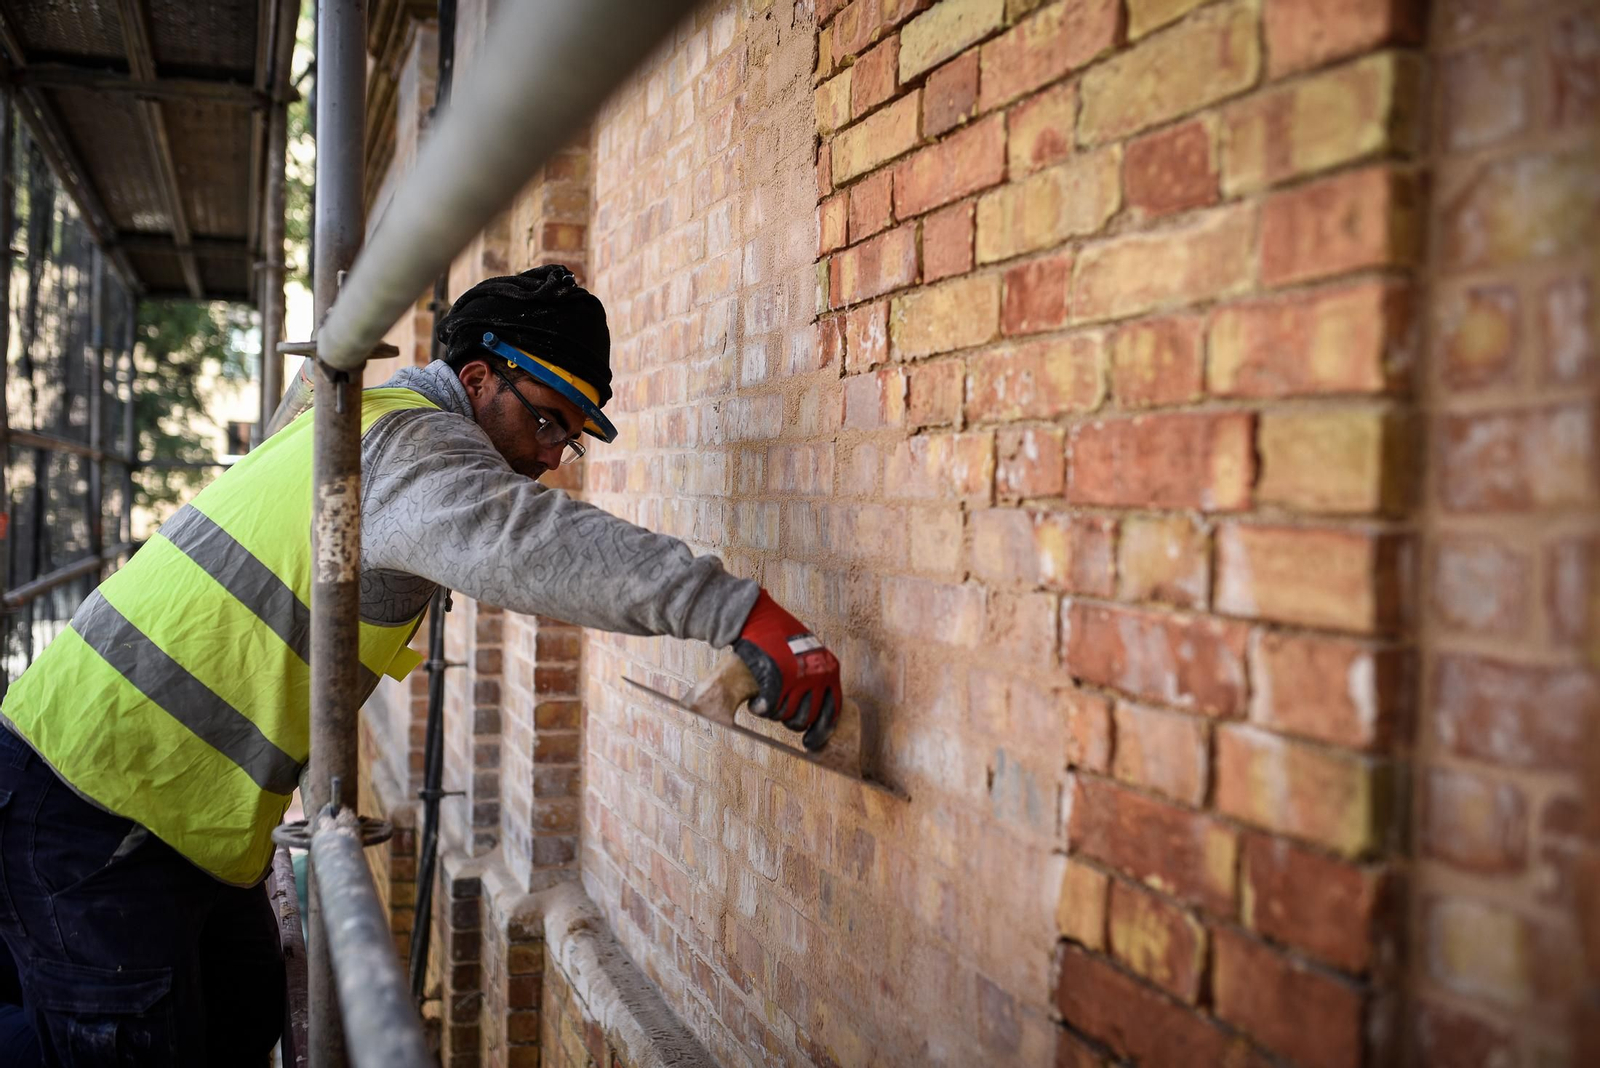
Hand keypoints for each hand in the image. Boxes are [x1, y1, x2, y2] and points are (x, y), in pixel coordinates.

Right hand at [732, 589, 840, 751]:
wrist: (761, 616)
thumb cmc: (782, 637)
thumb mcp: (809, 654)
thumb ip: (815, 677)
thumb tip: (811, 711)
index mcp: (830, 670)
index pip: (832, 711)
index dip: (821, 732)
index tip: (811, 745)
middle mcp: (818, 675)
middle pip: (807, 718)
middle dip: (793, 724)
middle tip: (782, 716)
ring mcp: (798, 677)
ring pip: (786, 714)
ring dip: (775, 715)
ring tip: (767, 704)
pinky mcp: (776, 676)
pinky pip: (769, 706)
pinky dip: (761, 709)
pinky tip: (756, 705)